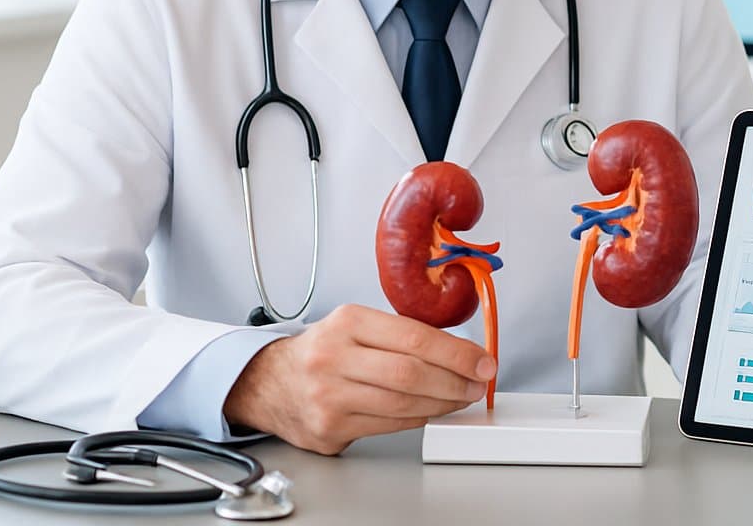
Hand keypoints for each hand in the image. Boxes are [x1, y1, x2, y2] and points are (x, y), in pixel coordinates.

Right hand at [221, 303, 495, 454]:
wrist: (270, 383)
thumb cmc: (322, 352)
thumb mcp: (354, 326)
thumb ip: (400, 334)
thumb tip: (459, 350)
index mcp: (346, 323)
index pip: (414, 337)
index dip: (457, 352)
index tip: (482, 361)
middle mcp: (333, 358)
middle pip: (411, 374)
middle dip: (455, 381)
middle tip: (477, 383)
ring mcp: (329, 397)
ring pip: (403, 405)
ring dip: (442, 404)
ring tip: (460, 398)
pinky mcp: (329, 429)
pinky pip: (389, 425)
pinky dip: (418, 419)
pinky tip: (430, 411)